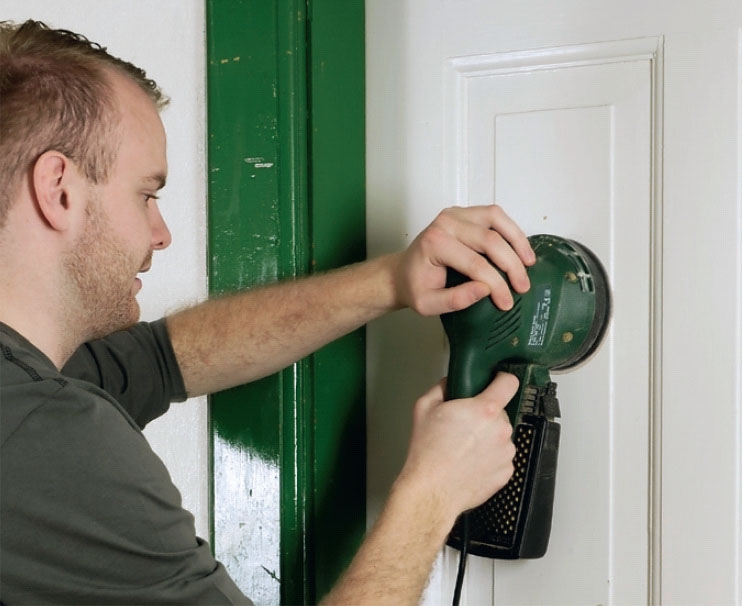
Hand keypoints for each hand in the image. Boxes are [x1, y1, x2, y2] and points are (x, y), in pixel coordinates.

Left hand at [394, 204, 534, 314]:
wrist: (403, 272)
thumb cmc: (415, 286)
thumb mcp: (428, 304)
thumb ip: (456, 300)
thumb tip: (485, 290)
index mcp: (435, 244)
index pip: (476, 264)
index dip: (496, 285)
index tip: (506, 302)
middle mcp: (445, 223)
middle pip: (490, 240)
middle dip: (512, 266)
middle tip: (522, 286)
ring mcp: (455, 214)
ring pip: (496, 219)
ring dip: (517, 241)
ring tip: (529, 263)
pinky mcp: (464, 213)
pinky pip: (494, 215)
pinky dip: (510, 229)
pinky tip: (518, 247)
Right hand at [396, 373, 517, 521]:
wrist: (432, 491)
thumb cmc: (428, 453)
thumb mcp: (424, 408)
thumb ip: (441, 388)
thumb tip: (450, 384)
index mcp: (484, 410)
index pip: (509, 383)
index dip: (502, 379)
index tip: (496, 382)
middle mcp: (500, 430)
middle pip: (499, 412)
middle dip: (484, 415)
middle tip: (462, 426)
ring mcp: (506, 452)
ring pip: (500, 436)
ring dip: (487, 438)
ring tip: (463, 448)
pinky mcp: (506, 472)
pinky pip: (501, 457)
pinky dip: (489, 458)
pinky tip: (469, 462)